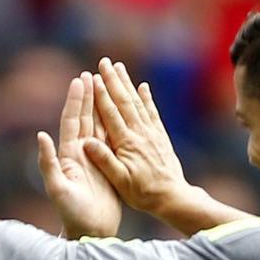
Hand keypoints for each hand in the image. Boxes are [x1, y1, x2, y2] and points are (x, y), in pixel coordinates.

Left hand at [38, 71, 121, 238]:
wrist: (89, 232)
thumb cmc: (72, 214)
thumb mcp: (57, 189)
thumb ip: (48, 163)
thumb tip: (41, 135)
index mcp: (69, 156)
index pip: (72, 122)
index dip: (76, 101)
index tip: (79, 80)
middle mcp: (80, 155)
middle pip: (85, 119)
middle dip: (88, 97)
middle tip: (92, 74)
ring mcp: (94, 160)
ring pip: (99, 127)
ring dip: (101, 108)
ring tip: (105, 88)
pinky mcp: (107, 168)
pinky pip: (111, 142)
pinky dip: (114, 126)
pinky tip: (120, 117)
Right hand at [84, 57, 190, 216]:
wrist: (172, 197)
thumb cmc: (142, 193)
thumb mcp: (119, 181)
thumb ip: (104, 161)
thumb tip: (86, 142)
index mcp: (126, 143)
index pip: (111, 113)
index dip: (101, 95)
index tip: (93, 77)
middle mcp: (140, 133)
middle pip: (124, 101)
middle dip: (113, 80)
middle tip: (104, 62)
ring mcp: (151, 133)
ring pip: (137, 102)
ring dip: (127, 83)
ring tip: (119, 67)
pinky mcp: (160, 137)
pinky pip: (152, 113)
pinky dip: (147, 98)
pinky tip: (143, 86)